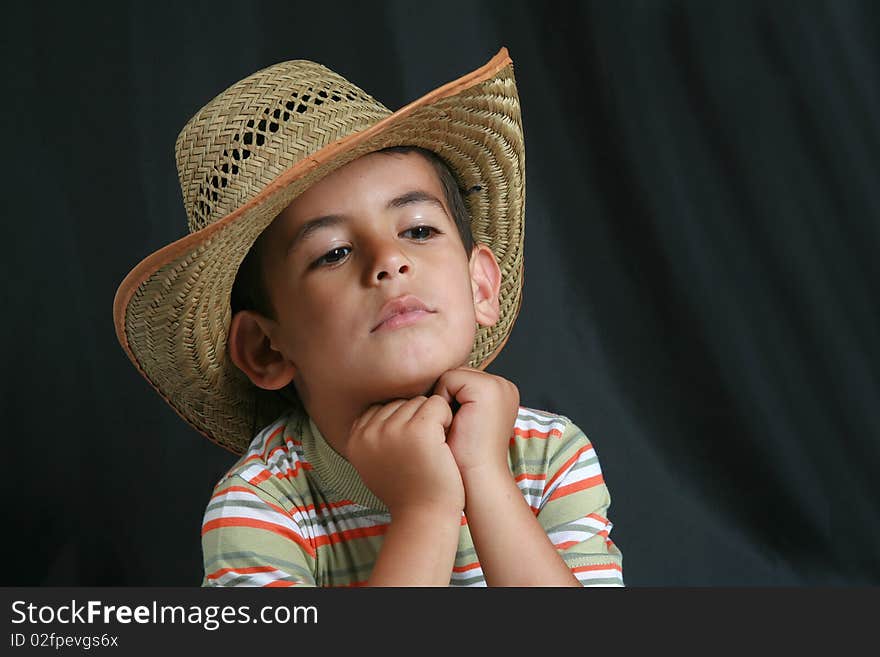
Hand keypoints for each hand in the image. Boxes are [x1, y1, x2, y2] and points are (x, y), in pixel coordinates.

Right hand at [346, 395, 464, 515]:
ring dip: (433, 421)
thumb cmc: (407, 490)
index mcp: (356, 438)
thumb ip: (373, 436)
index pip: (385, 407)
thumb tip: (381, 407)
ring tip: (431, 450)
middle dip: (417, 421)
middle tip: (421, 453)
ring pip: (421, 401)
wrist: (424, 515)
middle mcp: (370, 431)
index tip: (408, 452)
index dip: (403, 425)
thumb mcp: (376, 463)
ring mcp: (394, 429)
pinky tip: (444, 444)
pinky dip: (447, 420)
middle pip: (402, 402)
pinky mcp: (420, 429)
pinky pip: (438, 404)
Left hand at [432, 367, 519, 479]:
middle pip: (456, 374)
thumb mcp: (465, 419)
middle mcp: (505, 385)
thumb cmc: (465, 456)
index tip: (455, 425)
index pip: (462, 378)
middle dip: (446, 397)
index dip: (449, 399)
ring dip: (443, 400)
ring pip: (451, 375)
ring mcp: (498, 385)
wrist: (476, 479)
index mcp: (503, 392)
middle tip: (454, 426)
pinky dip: (442, 401)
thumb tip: (431, 382)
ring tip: (454, 425)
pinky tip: (453, 421)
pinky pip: (448, 379)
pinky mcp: (486, 389)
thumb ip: (459, 397)